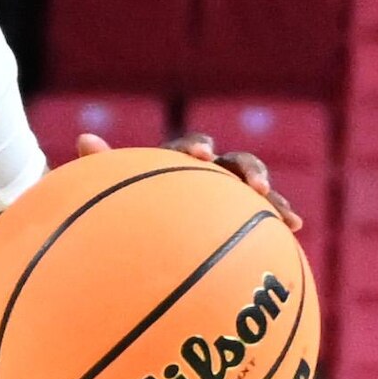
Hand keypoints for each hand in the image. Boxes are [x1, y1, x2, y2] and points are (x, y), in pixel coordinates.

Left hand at [83, 125, 301, 235]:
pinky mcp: (241, 222)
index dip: (196, 148)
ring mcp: (228, 200)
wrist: (134, 239)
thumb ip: (100, 170)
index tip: (199, 155)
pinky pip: (263, 223)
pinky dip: (279, 225)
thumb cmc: (117, 213)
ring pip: (257, 193)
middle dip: (249, 170)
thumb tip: (83, 139)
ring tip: (289, 218)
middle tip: (255, 186)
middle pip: (235, 163)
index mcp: (176, 165)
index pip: (190, 148)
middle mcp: (208, 176)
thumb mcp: (105, 195)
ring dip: (274, 199)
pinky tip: (294, 235)